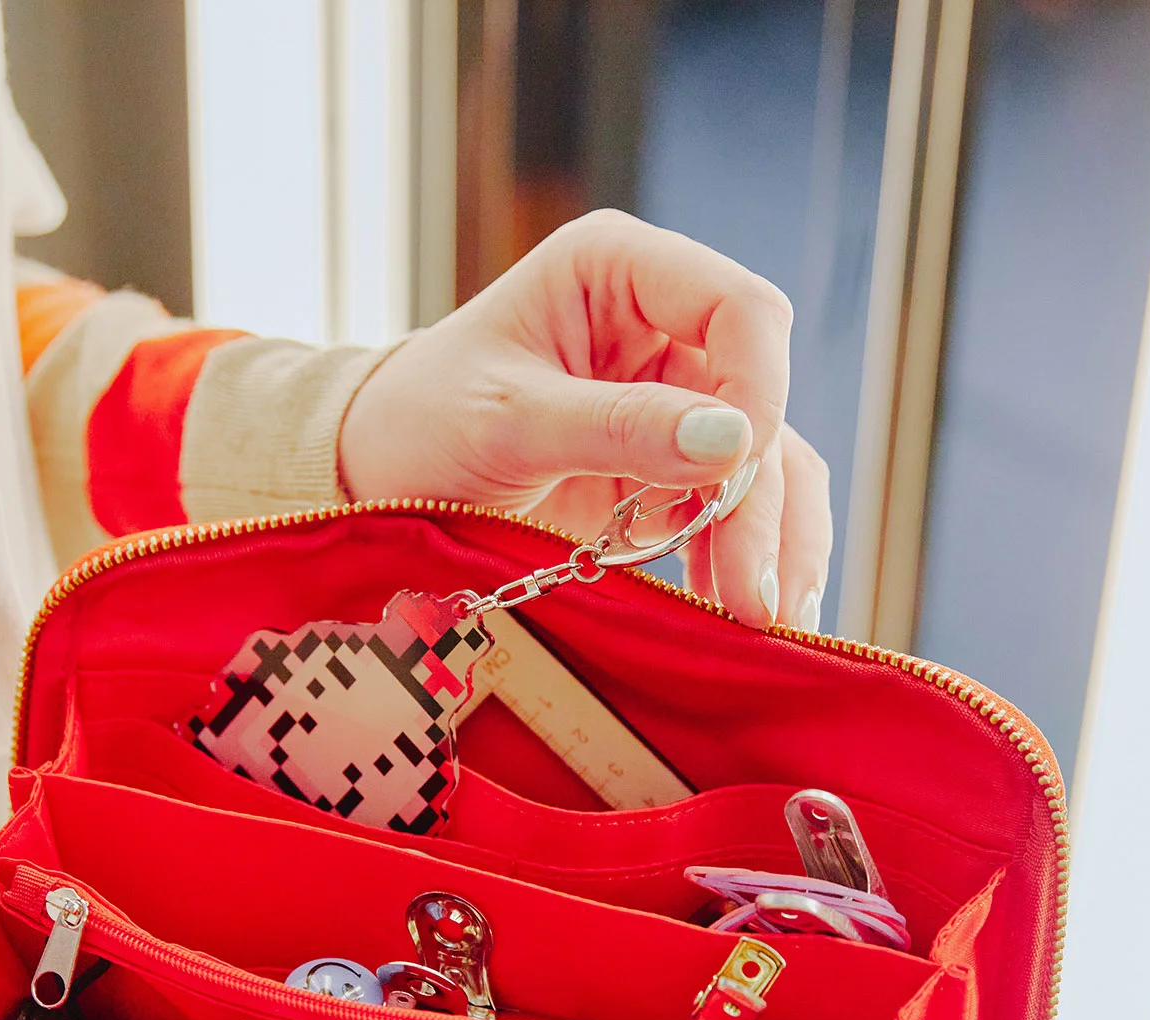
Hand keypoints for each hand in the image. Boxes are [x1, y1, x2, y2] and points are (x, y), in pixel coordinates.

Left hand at [339, 209, 831, 630]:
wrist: (379, 480)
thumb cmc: (422, 420)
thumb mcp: (507, 419)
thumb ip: (615, 426)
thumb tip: (733, 442)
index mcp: (619, 271)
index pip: (739, 311)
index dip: (759, 390)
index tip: (738, 474)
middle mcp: (661, 327)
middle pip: (760, 403)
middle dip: (761, 501)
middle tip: (755, 594)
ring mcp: (671, 402)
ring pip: (765, 462)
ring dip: (771, 539)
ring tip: (761, 617)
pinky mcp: (667, 471)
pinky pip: (734, 508)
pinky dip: (743, 557)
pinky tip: (742, 610)